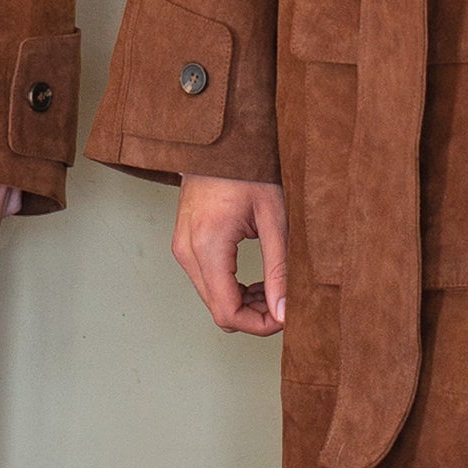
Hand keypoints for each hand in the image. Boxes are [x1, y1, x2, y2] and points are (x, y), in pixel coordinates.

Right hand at [174, 176, 287, 332]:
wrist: (221, 142)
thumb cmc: (249, 169)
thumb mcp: (274, 219)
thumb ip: (279, 269)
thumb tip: (284, 311)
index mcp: (209, 245)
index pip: (228, 312)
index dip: (260, 325)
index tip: (286, 317)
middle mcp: (187, 251)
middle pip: (218, 311)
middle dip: (254, 316)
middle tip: (284, 302)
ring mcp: (181, 249)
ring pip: (212, 300)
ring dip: (243, 303)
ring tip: (272, 287)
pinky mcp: (184, 244)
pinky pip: (206, 282)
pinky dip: (231, 289)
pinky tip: (254, 279)